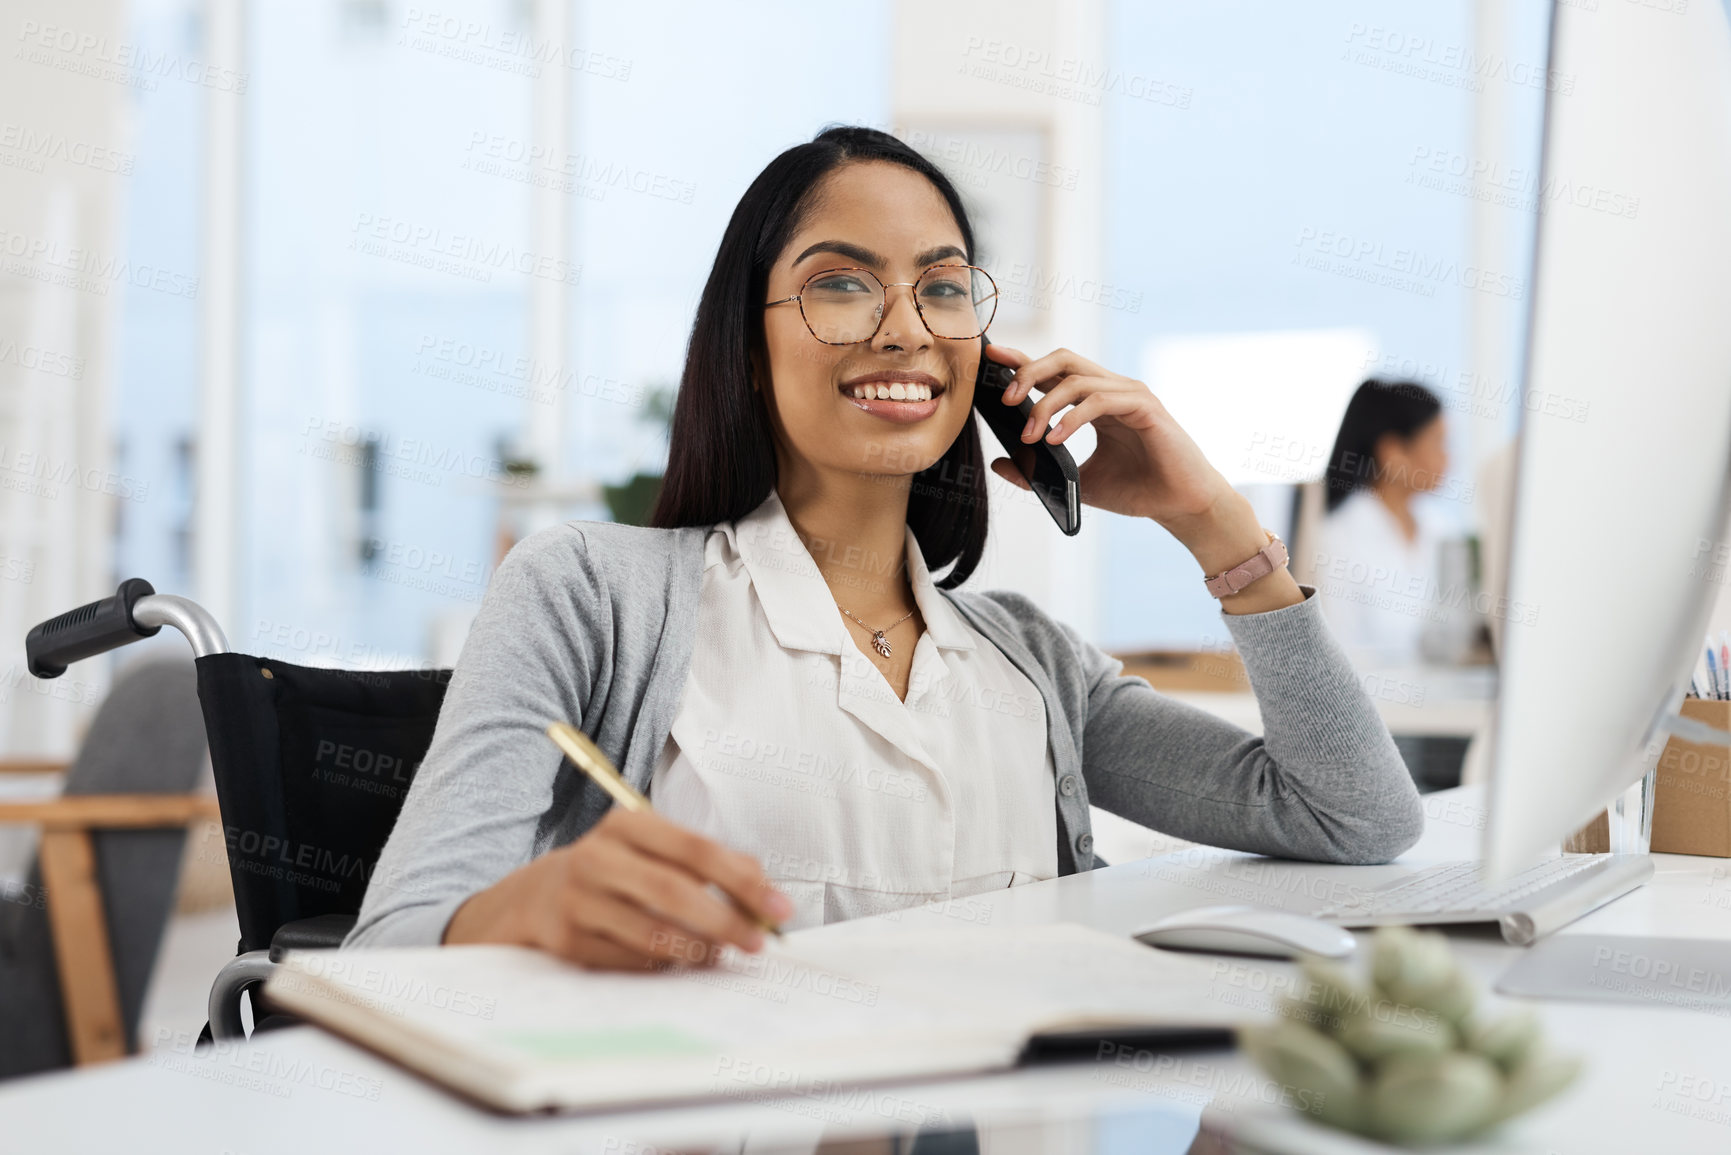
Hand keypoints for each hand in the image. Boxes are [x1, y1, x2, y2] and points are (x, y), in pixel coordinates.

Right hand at [443, 808, 793, 969]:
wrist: (533, 898)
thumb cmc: (615, 874)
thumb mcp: (654, 853)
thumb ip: (710, 866)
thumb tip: (765, 895)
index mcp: (627, 825)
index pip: (696, 850)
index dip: (743, 880)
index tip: (780, 907)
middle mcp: (596, 856)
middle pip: (674, 891)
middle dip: (726, 921)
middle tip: (758, 943)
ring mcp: (577, 899)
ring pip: (652, 932)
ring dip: (697, 950)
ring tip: (719, 955)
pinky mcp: (566, 939)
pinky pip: (629, 961)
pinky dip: (661, 966)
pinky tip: (675, 963)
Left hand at [985, 343, 1302, 613]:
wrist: (1179, 506)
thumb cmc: (1137, 491)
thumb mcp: (1075, 482)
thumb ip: (1037, 471)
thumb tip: (998, 462)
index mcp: (1096, 400)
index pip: (1054, 371)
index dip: (1022, 361)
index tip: (990, 360)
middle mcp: (1112, 390)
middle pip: (1063, 359)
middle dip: (1028, 372)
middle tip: (1004, 399)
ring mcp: (1130, 394)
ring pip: (1077, 378)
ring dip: (1045, 404)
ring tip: (1029, 435)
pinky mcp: (1146, 407)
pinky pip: (1100, 399)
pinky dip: (1072, 418)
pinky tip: (1055, 439)